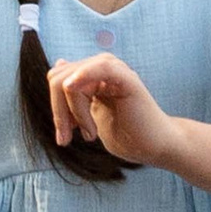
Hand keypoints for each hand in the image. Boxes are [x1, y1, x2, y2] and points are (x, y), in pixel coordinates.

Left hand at [49, 51, 177, 169]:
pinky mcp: (127, 78)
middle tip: (69, 138)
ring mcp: (115, 70)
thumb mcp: (90, 117)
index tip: (66, 136)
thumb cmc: (127, 135)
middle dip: (59, 113)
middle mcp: (102, 67)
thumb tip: (59, 64)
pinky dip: (83, 76)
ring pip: (70, 80)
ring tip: (90, 134)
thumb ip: (75, 95)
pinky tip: (73, 89)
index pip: (56, 80)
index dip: (56, 109)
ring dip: (74, 112)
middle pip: (57, 79)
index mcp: (92, 75)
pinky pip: (101, 67)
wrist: (154, 147)